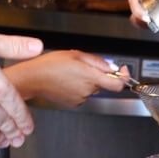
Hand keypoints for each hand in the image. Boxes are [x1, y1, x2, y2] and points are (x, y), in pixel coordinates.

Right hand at [8, 50, 131, 107]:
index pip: (118, 84)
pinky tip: (67, 81)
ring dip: (87, 81)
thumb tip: (110, 67)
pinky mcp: (74, 103)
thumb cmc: (50, 65)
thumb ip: (96, 61)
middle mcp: (87, 89)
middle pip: (103, 84)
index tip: (122, 71)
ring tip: (71, 73)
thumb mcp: (75, 54)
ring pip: (92, 89)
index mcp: (90, 76)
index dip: (124, 78)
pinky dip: (79, 88)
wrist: (33, 78)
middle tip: (83, 66)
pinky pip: (83, 94)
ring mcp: (81, 98)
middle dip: (98, 75)